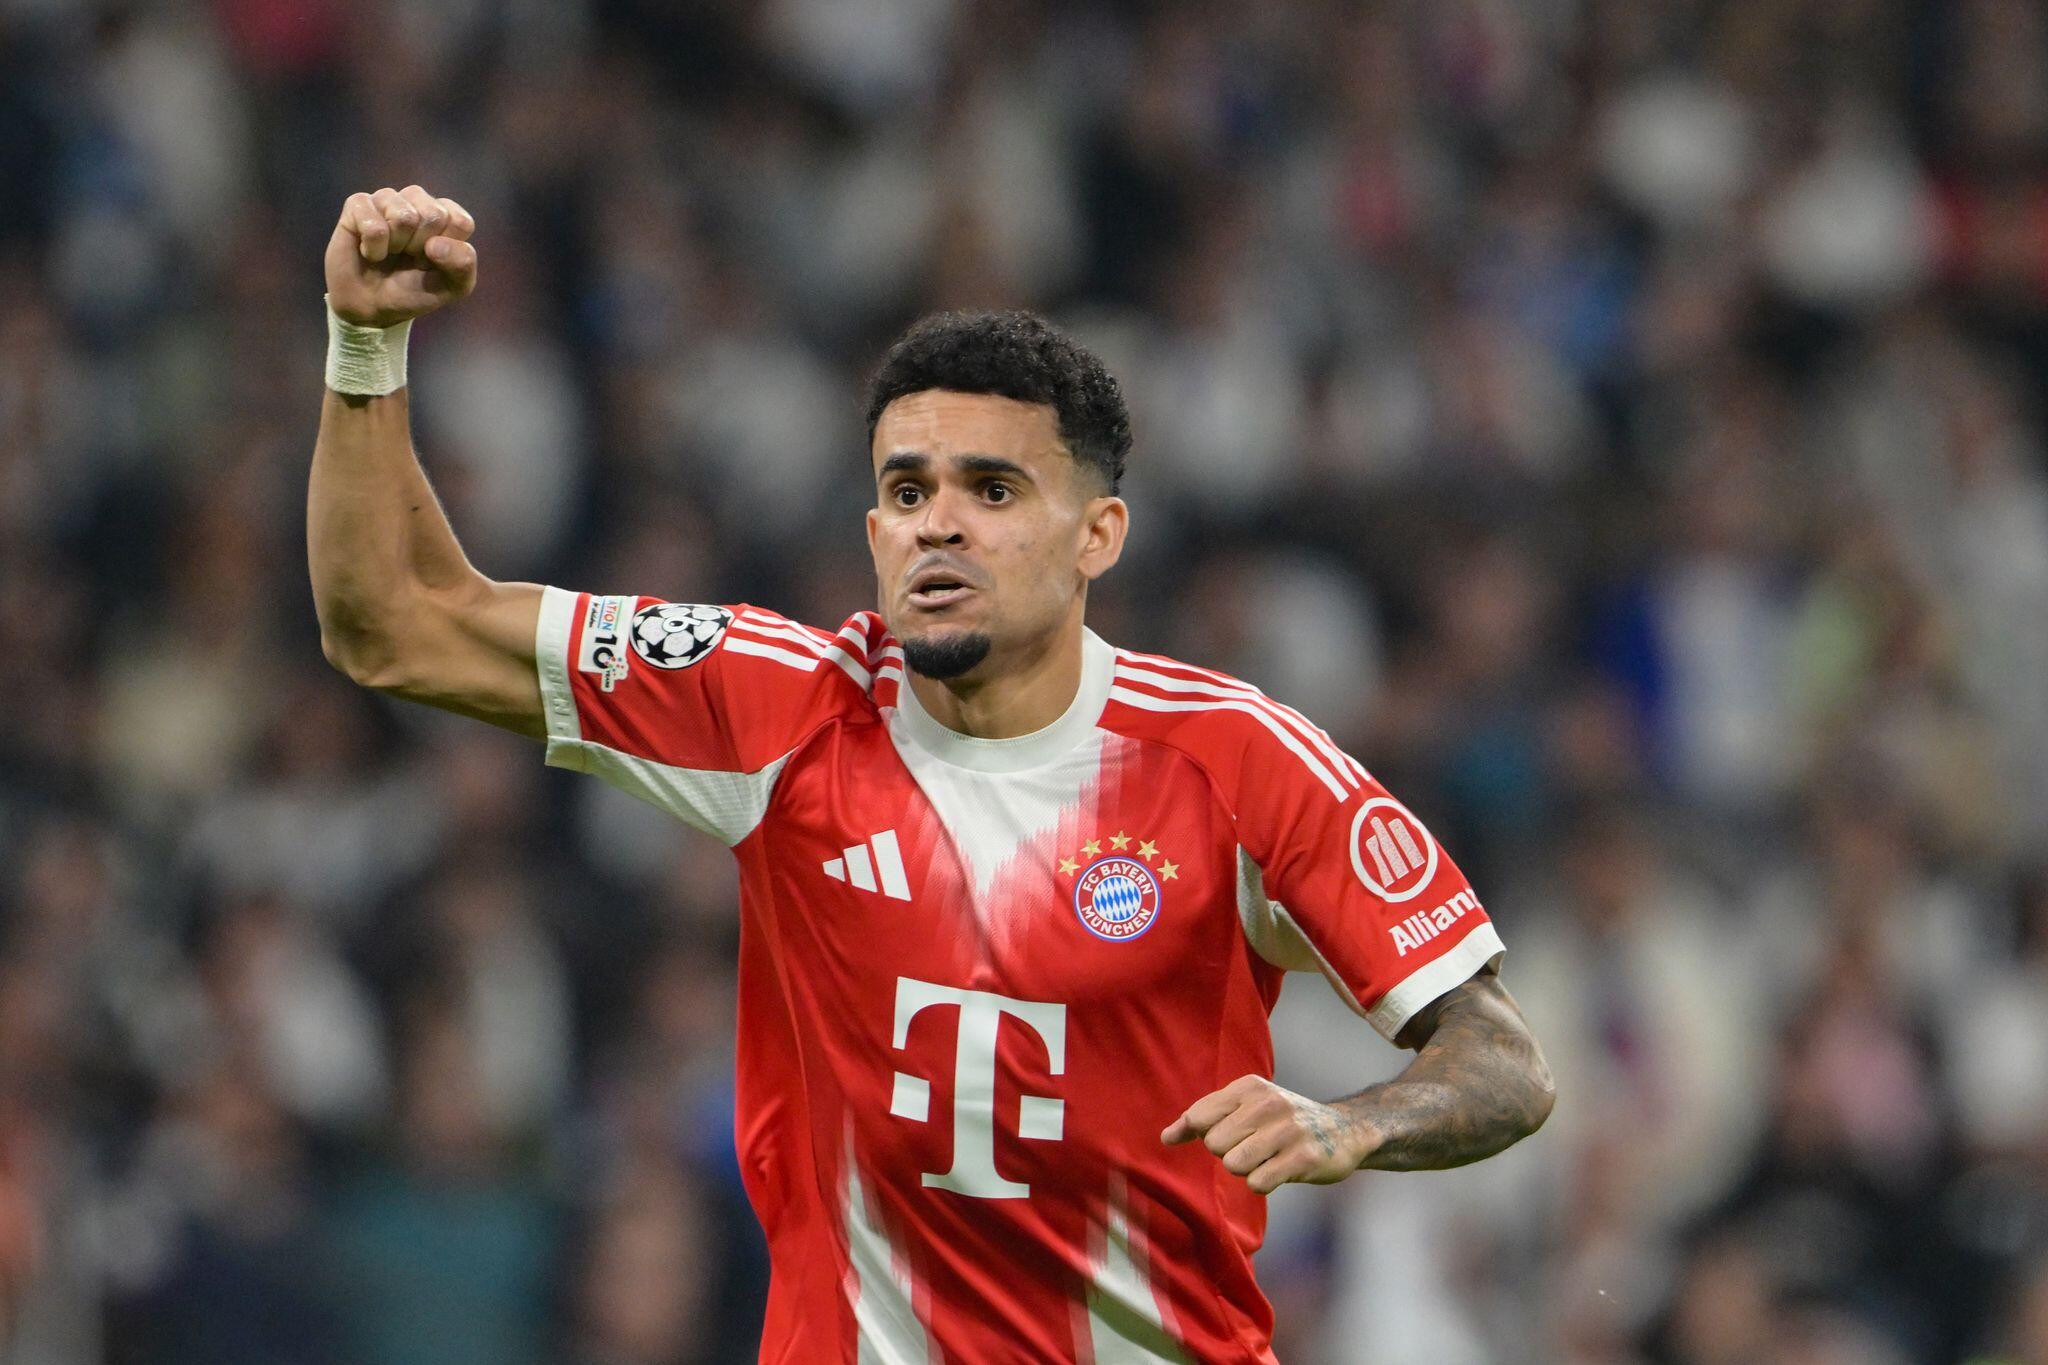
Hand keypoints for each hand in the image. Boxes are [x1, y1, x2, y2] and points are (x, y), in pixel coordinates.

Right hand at [325, 184, 477, 326]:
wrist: (372, 306)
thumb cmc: (414, 291)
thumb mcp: (452, 286)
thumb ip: (463, 264)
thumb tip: (435, 244)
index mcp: (446, 215)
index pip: (461, 222)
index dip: (448, 251)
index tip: (434, 262)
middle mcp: (417, 200)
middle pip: (433, 215)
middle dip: (420, 248)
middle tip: (408, 257)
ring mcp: (387, 199)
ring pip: (403, 217)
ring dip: (396, 247)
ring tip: (390, 252)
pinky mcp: (357, 204)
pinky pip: (373, 225)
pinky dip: (374, 248)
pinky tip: (370, 251)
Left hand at [1161, 1075, 1368, 1194]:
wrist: (1345, 1131)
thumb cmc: (1284, 1122)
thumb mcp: (1246, 1108)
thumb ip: (1205, 1119)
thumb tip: (1165, 1137)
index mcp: (1250, 1087)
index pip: (1199, 1116)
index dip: (1199, 1134)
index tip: (1217, 1139)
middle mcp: (1268, 1103)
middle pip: (1215, 1144)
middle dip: (1228, 1153)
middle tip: (1254, 1147)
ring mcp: (1287, 1130)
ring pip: (1234, 1164)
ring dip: (1246, 1170)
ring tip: (1266, 1159)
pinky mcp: (1303, 1158)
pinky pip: (1257, 1183)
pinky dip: (1263, 1183)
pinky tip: (1281, 1170)